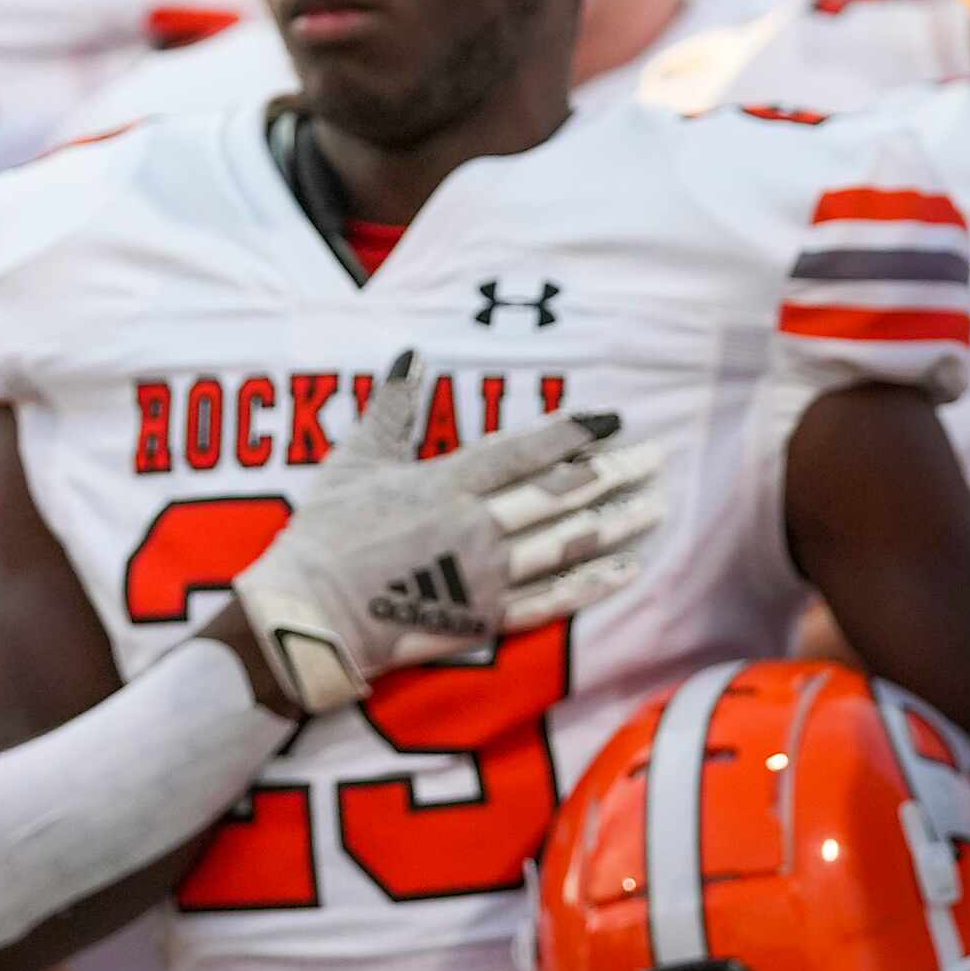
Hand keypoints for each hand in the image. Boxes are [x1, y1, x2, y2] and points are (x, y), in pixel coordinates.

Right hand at [232, 354, 661, 713]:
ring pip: (566, 542)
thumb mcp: (353, 460)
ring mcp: (485, 573)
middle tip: (658, 458)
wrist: (312, 613)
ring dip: (616, 523)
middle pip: (559, 494)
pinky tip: (626, 570)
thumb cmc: (324, 533)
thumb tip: (411, 353)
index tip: (612, 419)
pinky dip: (592, 583)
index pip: (524, 451)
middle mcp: (476, 525)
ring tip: (657, 507)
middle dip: (614, 474)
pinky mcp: (484, 616)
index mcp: (445, 483)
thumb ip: (391, 407)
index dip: (571, 433)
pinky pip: (552, 598)